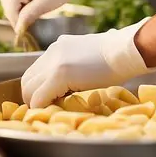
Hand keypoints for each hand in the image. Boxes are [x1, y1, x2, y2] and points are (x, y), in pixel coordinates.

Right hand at [0, 0, 113, 34]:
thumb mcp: (48, 1)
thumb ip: (30, 15)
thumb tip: (18, 28)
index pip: (10, 7)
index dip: (16, 22)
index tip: (23, 35)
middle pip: (6, 1)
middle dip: (16, 14)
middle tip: (31, 24)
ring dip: (19, 6)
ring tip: (36, 11)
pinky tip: (35, 2)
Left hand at [21, 20, 152, 107]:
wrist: (127, 50)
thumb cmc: (118, 56)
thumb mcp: (91, 58)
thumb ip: (76, 67)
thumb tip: (74, 84)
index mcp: (60, 47)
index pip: (37, 71)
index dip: (40, 88)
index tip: (51, 99)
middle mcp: (52, 52)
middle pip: (27, 79)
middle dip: (33, 96)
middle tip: (48, 107)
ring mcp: (54, 62)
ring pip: (29, 88)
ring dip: (37, 102)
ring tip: (52, 109)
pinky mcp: (59, 74)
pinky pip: (40, 96)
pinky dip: (42, 106)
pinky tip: (55, 110)